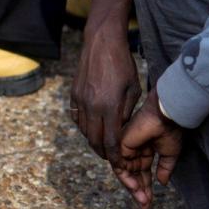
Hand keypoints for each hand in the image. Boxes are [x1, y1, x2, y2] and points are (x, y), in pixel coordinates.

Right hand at [71, 0, 140, 160]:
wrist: (101, 43)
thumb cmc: (123, 64)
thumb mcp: (133, 88)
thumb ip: (128, 112)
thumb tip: (125, 132)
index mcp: (109, 106)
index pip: (110, 141)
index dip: (115, 156)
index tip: (121, 164)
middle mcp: (92, 107)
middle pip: (95, 141)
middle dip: (104, 153)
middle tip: (113, 159)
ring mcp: (80, 102)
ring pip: (84, 132)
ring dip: (94, 142)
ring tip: (105, 146)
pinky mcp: (74, 96)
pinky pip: (77, 119)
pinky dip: (85, 128)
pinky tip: (94, 129)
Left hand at [117, 89, 182, 208]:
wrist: (167, 116)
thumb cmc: (172, 130)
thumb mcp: (170, 154)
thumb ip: (165, 169)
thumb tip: (162, 183)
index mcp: (146, 150)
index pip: (143, 173)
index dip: (147, 187)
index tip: (150, 201)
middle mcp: (135, 150)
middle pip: (134, 176)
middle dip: (140, 191)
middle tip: (146, 205)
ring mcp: (127, 149)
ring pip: (126, 175)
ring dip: (134, 189)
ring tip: (144, 200)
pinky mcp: (120, 147)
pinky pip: (120, 169)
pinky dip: (128, 180)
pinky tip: (137, 189)